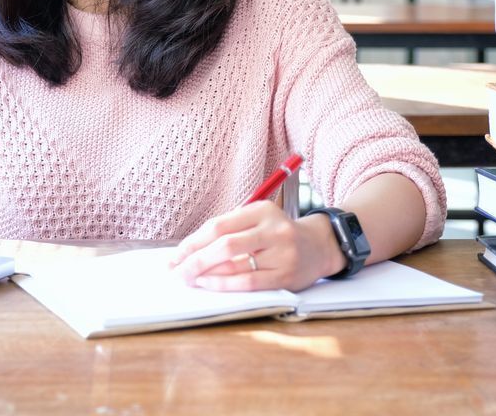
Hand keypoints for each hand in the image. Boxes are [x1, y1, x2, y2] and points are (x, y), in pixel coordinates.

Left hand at [168, 202, 342, 291]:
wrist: (319, 246)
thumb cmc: (277, 234)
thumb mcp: (257, 220)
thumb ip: (229, 229)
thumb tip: (188, 250)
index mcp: (262, 210)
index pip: (219, 225)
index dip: (193, 242)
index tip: (176, 255)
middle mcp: (273, 229)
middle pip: (225, 244)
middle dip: (195, 260)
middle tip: (177, 271)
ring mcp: (282, 253)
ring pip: (235, 264)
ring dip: (206, 274)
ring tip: (189, 278)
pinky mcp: (286, 276)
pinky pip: (249, 282)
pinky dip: (224, 284)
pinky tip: (209, 284)